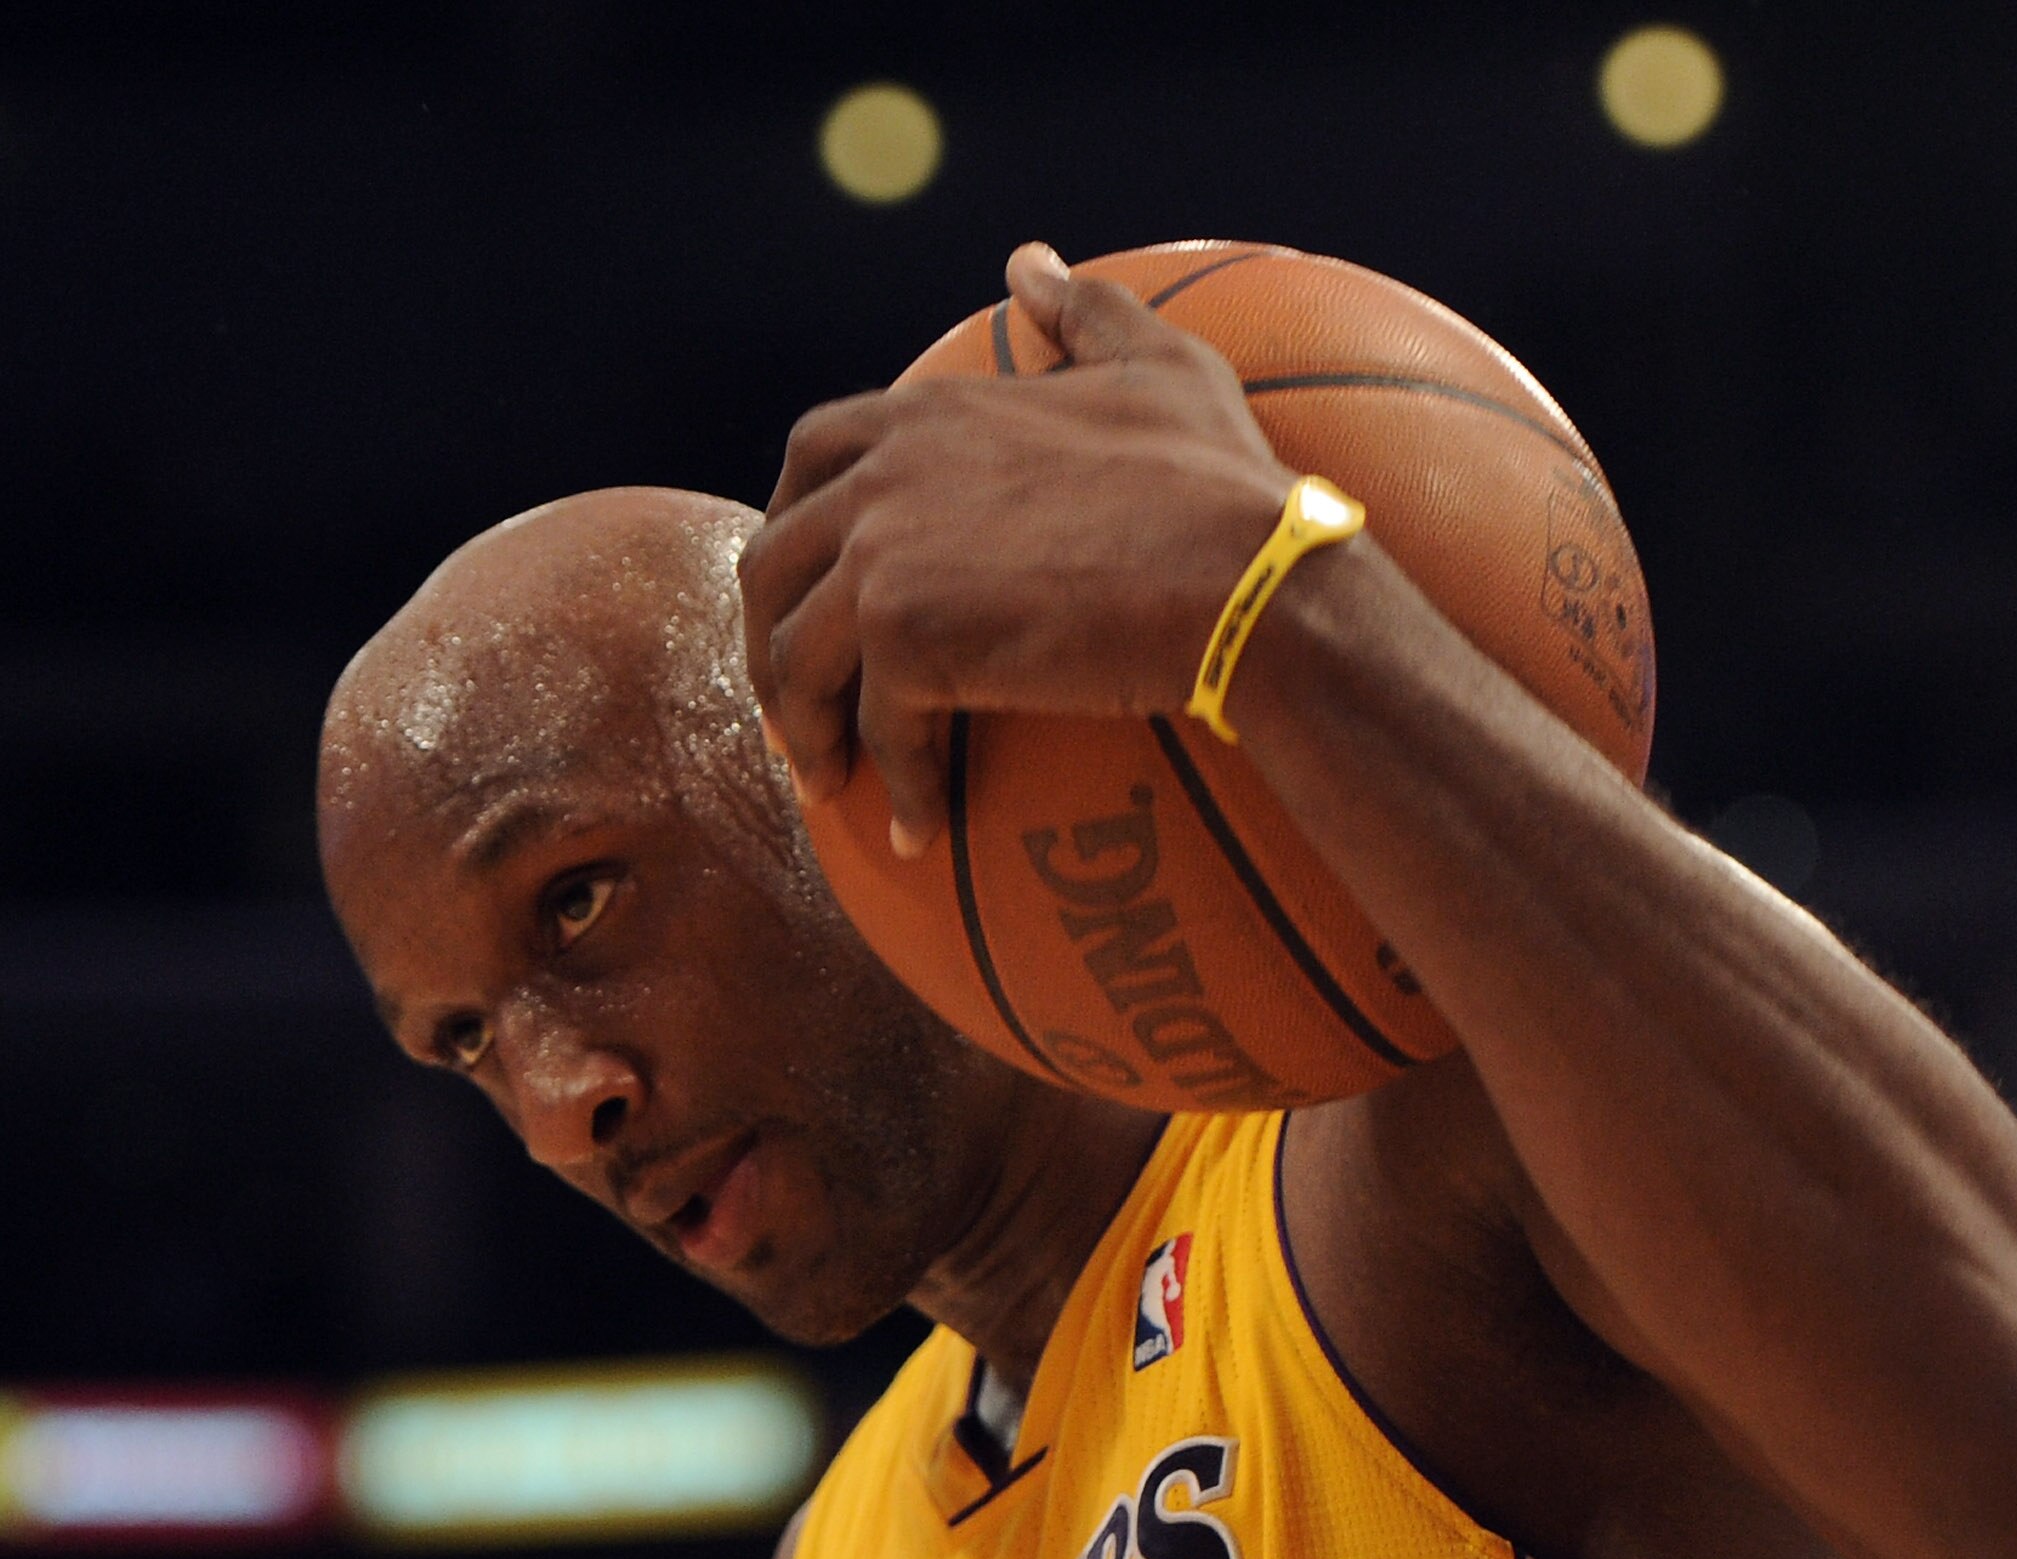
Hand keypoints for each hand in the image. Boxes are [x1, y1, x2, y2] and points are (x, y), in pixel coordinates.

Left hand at [739, 239, 1291, 855]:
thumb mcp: (1162, 367)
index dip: (795, 526)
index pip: (812, 457)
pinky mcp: (904, 640)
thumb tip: (1028, 263)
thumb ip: (1085, 316)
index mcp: (926, 413)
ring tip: (838, 784)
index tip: (811, 590)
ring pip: (793, 660)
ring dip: (807, 730)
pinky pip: (873, 732)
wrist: (1242, 579)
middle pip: (770, 564)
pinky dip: (893, 788)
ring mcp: (883, 556)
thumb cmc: (1224, 486)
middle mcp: (883, 475)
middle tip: (801, 706)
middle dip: (768, 640)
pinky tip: (918, 831)